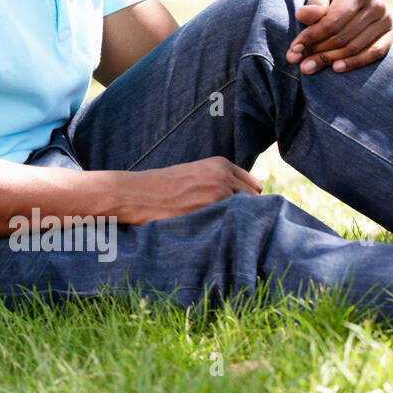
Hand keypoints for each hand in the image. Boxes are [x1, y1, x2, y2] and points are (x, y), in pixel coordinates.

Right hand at [116, 157, 260, 225]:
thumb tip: (245, 199)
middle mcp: (224, 175)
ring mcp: (219, 192)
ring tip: (218, 226)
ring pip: (246, 212)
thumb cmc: (162, 187)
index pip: (253, 186)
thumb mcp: (193, 174)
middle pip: (254, 200)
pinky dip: (227, 227)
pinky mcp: (212, 208)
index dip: (247, 200)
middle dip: (245, 211)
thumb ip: (218, 180)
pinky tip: (212, 229)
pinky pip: (233, 221)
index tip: (235, 210)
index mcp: (220, 164)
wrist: (137, 193)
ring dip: (237, 220)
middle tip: (227, 222)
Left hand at [287, 0, 392, 74]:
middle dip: (316, 51)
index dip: (311, 37)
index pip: (332, 22)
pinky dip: (354, 63)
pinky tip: (335, 68)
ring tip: (308, 67)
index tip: (293, 49)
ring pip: (354, 47)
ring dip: (329, 60)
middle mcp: (376, 4)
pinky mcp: (391, 32)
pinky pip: (374, 53)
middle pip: (342, 37)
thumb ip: (313, 3)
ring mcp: (386, 19)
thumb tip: (303, 16)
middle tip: (296, 61)